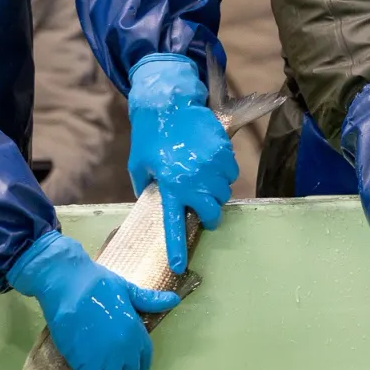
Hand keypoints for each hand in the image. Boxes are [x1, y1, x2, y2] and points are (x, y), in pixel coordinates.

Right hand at [8, 231, 181, 369]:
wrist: (68, 285)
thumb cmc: (97, 283)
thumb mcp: (127, 290)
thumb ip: (148, 301)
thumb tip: (174, 300)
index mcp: (136, 331)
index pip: (145, 358)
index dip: (143, 369)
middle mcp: (124, 349)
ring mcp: (104, 358)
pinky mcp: (84, 363)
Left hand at [125, 54, 237, 273]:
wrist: (169, 104)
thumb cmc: (151, 135)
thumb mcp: (138, 163)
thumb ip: (143, 184)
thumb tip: (148, 198)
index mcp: (169, 186)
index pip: (173, 224)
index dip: (177, 247)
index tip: (178, 265)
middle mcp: (192, 181)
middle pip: (211, 212)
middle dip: (211, 217)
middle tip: (207, 214)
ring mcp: (210, 167)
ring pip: (224, 192)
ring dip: (217, 192)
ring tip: (206, 180)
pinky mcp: (223, 152)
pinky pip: (231, 173)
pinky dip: (225, 173)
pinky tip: (214, 164)